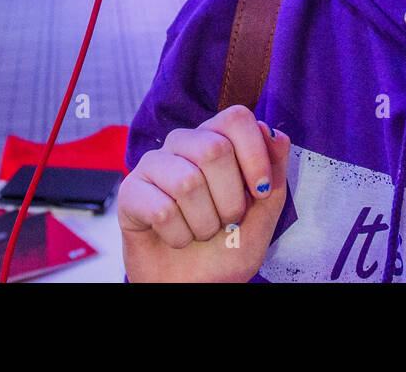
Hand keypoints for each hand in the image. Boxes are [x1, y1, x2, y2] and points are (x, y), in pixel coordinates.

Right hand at [119, 105, 289, 281]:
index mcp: (217, 139)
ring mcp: (153, 165)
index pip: (236, 118)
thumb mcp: (264, 215)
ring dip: (204, 222)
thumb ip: (274, 174)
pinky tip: (176, 237)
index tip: (260, 192)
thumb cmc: (227, 249)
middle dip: (230, 199)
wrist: (195, 287)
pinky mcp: (130, 192)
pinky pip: (161, 209)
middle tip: (226, 221)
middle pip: (214, 148)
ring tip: (200, 231)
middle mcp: (183, 144)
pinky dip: (179, 235)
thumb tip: (275, 133)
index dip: (254, 154)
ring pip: (187, 181)